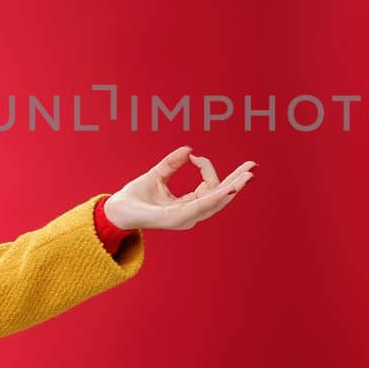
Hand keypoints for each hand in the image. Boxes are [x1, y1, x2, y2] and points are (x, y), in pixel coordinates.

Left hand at [103, 146, 256, 230]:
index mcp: (187, 205)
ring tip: (247, 177)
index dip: (206, 167)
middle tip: (253, 168)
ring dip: (232, 188)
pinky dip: (216, 197)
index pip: (209, 186)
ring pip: (215, 202)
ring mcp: (185, 218)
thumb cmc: (135, 197)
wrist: (115, 210)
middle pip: (219, 197)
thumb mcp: (156, 175)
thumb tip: (189, 149)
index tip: (193, 156)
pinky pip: (201, 206)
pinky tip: (229, 188)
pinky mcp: (176, 219)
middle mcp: (190, 213)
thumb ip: (172, 163)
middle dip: (237, 182)